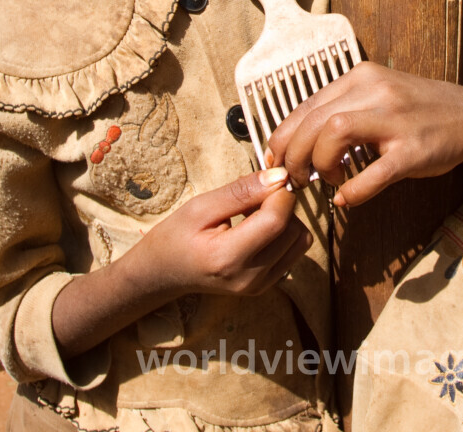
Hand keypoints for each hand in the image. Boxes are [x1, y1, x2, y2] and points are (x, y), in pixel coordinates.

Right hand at [136, 167, 309, 296]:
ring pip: (300, 240)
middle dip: (281, 204)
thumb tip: (279, 176)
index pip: (276, 220)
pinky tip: (258, 229)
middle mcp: (249, 278)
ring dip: (285, 219)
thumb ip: (241, 192)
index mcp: (228, 258)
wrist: (163, 273)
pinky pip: (295, 252)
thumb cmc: (176, 236)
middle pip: (293, 229)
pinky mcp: (266, 286)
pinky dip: (284, 234)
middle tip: (254, 197)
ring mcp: (259, 286)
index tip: (264, 180)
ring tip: (254, 214)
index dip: (278, 192)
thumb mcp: (201, 206)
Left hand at [265, 63, 462, 206]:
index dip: (283, 138)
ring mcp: (396, 119)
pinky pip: (375, 172)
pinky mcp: (414, 150)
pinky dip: (353, 190)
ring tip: (325, 181)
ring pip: (335, 134)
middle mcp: (376, 91)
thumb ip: (339, 110)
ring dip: (320, 164)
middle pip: (314, 121)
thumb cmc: (416, 111)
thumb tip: (295, 140)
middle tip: (296, 178)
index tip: (278, 160)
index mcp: (361, 78)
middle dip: (295, 155)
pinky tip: (346, 198)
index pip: (306, 106)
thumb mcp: (375, 96)